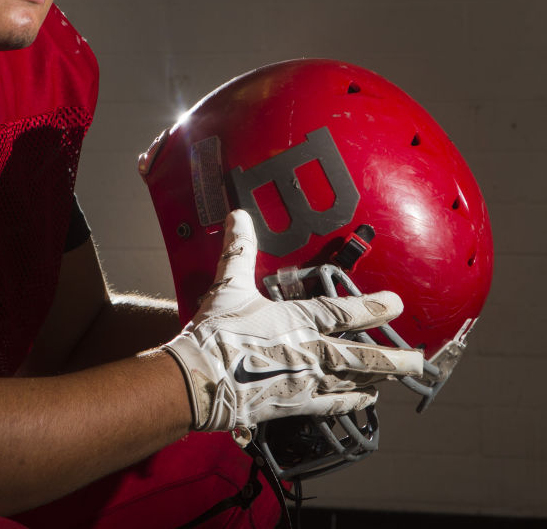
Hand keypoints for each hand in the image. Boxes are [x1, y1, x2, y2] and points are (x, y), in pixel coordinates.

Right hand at [162, 210, 422, 437]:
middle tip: (419, 361)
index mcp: (297, 321)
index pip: (344, 312)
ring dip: (379, 380)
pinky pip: (331, 404)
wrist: (199, 380)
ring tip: (398, 378)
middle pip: (362, 357)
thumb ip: (239, 251)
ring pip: (353, 382)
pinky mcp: (294, 404)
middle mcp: (310, 352)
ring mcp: (305, 382)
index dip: (373, 307)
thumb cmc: (216, 333)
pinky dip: (351, 402)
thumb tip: (239, 215)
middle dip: (393, 359)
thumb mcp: (227, 287)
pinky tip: (365, 401)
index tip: (397, 304)